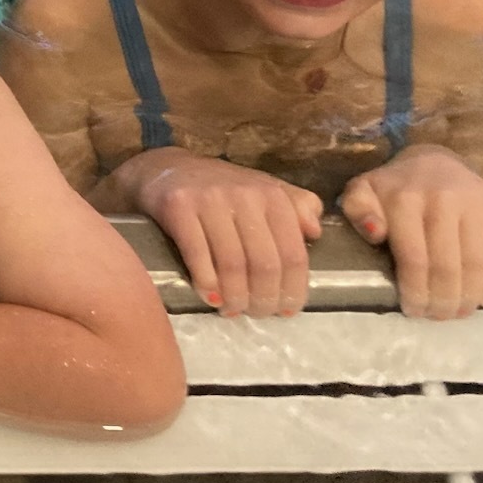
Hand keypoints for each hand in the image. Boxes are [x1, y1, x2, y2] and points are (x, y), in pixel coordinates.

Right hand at [127, 150, 322, 316]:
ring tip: (233, 310)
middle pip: (264, 263)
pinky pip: (197, 254)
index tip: (287, 310)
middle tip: (257, 313)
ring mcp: (210, 200)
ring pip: (232, 263)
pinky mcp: (178, 206)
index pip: (293, 253)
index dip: (294, 289)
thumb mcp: (264, 190)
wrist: (166, 169)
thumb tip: (315, 233)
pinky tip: (211, 298)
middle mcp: (245, 195)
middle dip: (264, 299)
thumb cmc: (222, 189)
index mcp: (272, 195)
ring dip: (235, 297)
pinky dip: (206, 283)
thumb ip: (297, 207)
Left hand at [340, 144, 482, 319]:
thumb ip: (359, 212)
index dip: (416, 292)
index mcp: (405, 200)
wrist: (432, 159)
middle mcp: (443, 199)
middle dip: (443, 301)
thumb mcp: (361, 193)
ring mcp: (474, 202)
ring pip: (476, 262)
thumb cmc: (392, 188)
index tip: (414, 311)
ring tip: (458, 312)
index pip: (414, 259)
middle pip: (447, 266)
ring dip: (468, 296)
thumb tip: (374, 234)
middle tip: (438, 317)